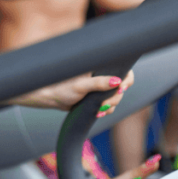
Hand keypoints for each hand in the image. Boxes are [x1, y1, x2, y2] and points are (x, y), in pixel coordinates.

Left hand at [7, 70, 134, 115]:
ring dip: (110, 106)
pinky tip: (97, 113)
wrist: (50, 97)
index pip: (124, 69)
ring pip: (116, 98)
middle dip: (115, 98)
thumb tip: (117, 81)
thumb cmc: (61, 87)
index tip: (121, 88)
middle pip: (122, 87)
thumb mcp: (80, 85)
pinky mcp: (97, 97)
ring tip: (99, 110)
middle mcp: (102, 75)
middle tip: (104, 105)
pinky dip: (106, 110)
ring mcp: (100, 87)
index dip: (127, 80)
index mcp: (100, 66)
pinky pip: (109, 105)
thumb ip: (99, 83)